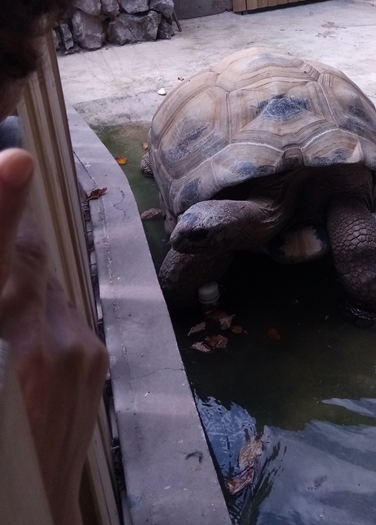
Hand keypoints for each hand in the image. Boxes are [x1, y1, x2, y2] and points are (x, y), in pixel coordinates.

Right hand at [0, 149, 108, 524]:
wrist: (26, 512)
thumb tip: (5, 279)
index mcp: (3, 344)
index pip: (4, 261)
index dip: (2, 206)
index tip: (15, 159)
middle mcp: (47, 342)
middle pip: (25, 260)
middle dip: (7, 225)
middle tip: (0, 181)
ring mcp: (78, 351)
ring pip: (46, 283)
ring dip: (21, 275)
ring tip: (6, 287)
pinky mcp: (93, 360)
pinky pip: (63, 310)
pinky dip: (40, 308)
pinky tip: (25, 334)